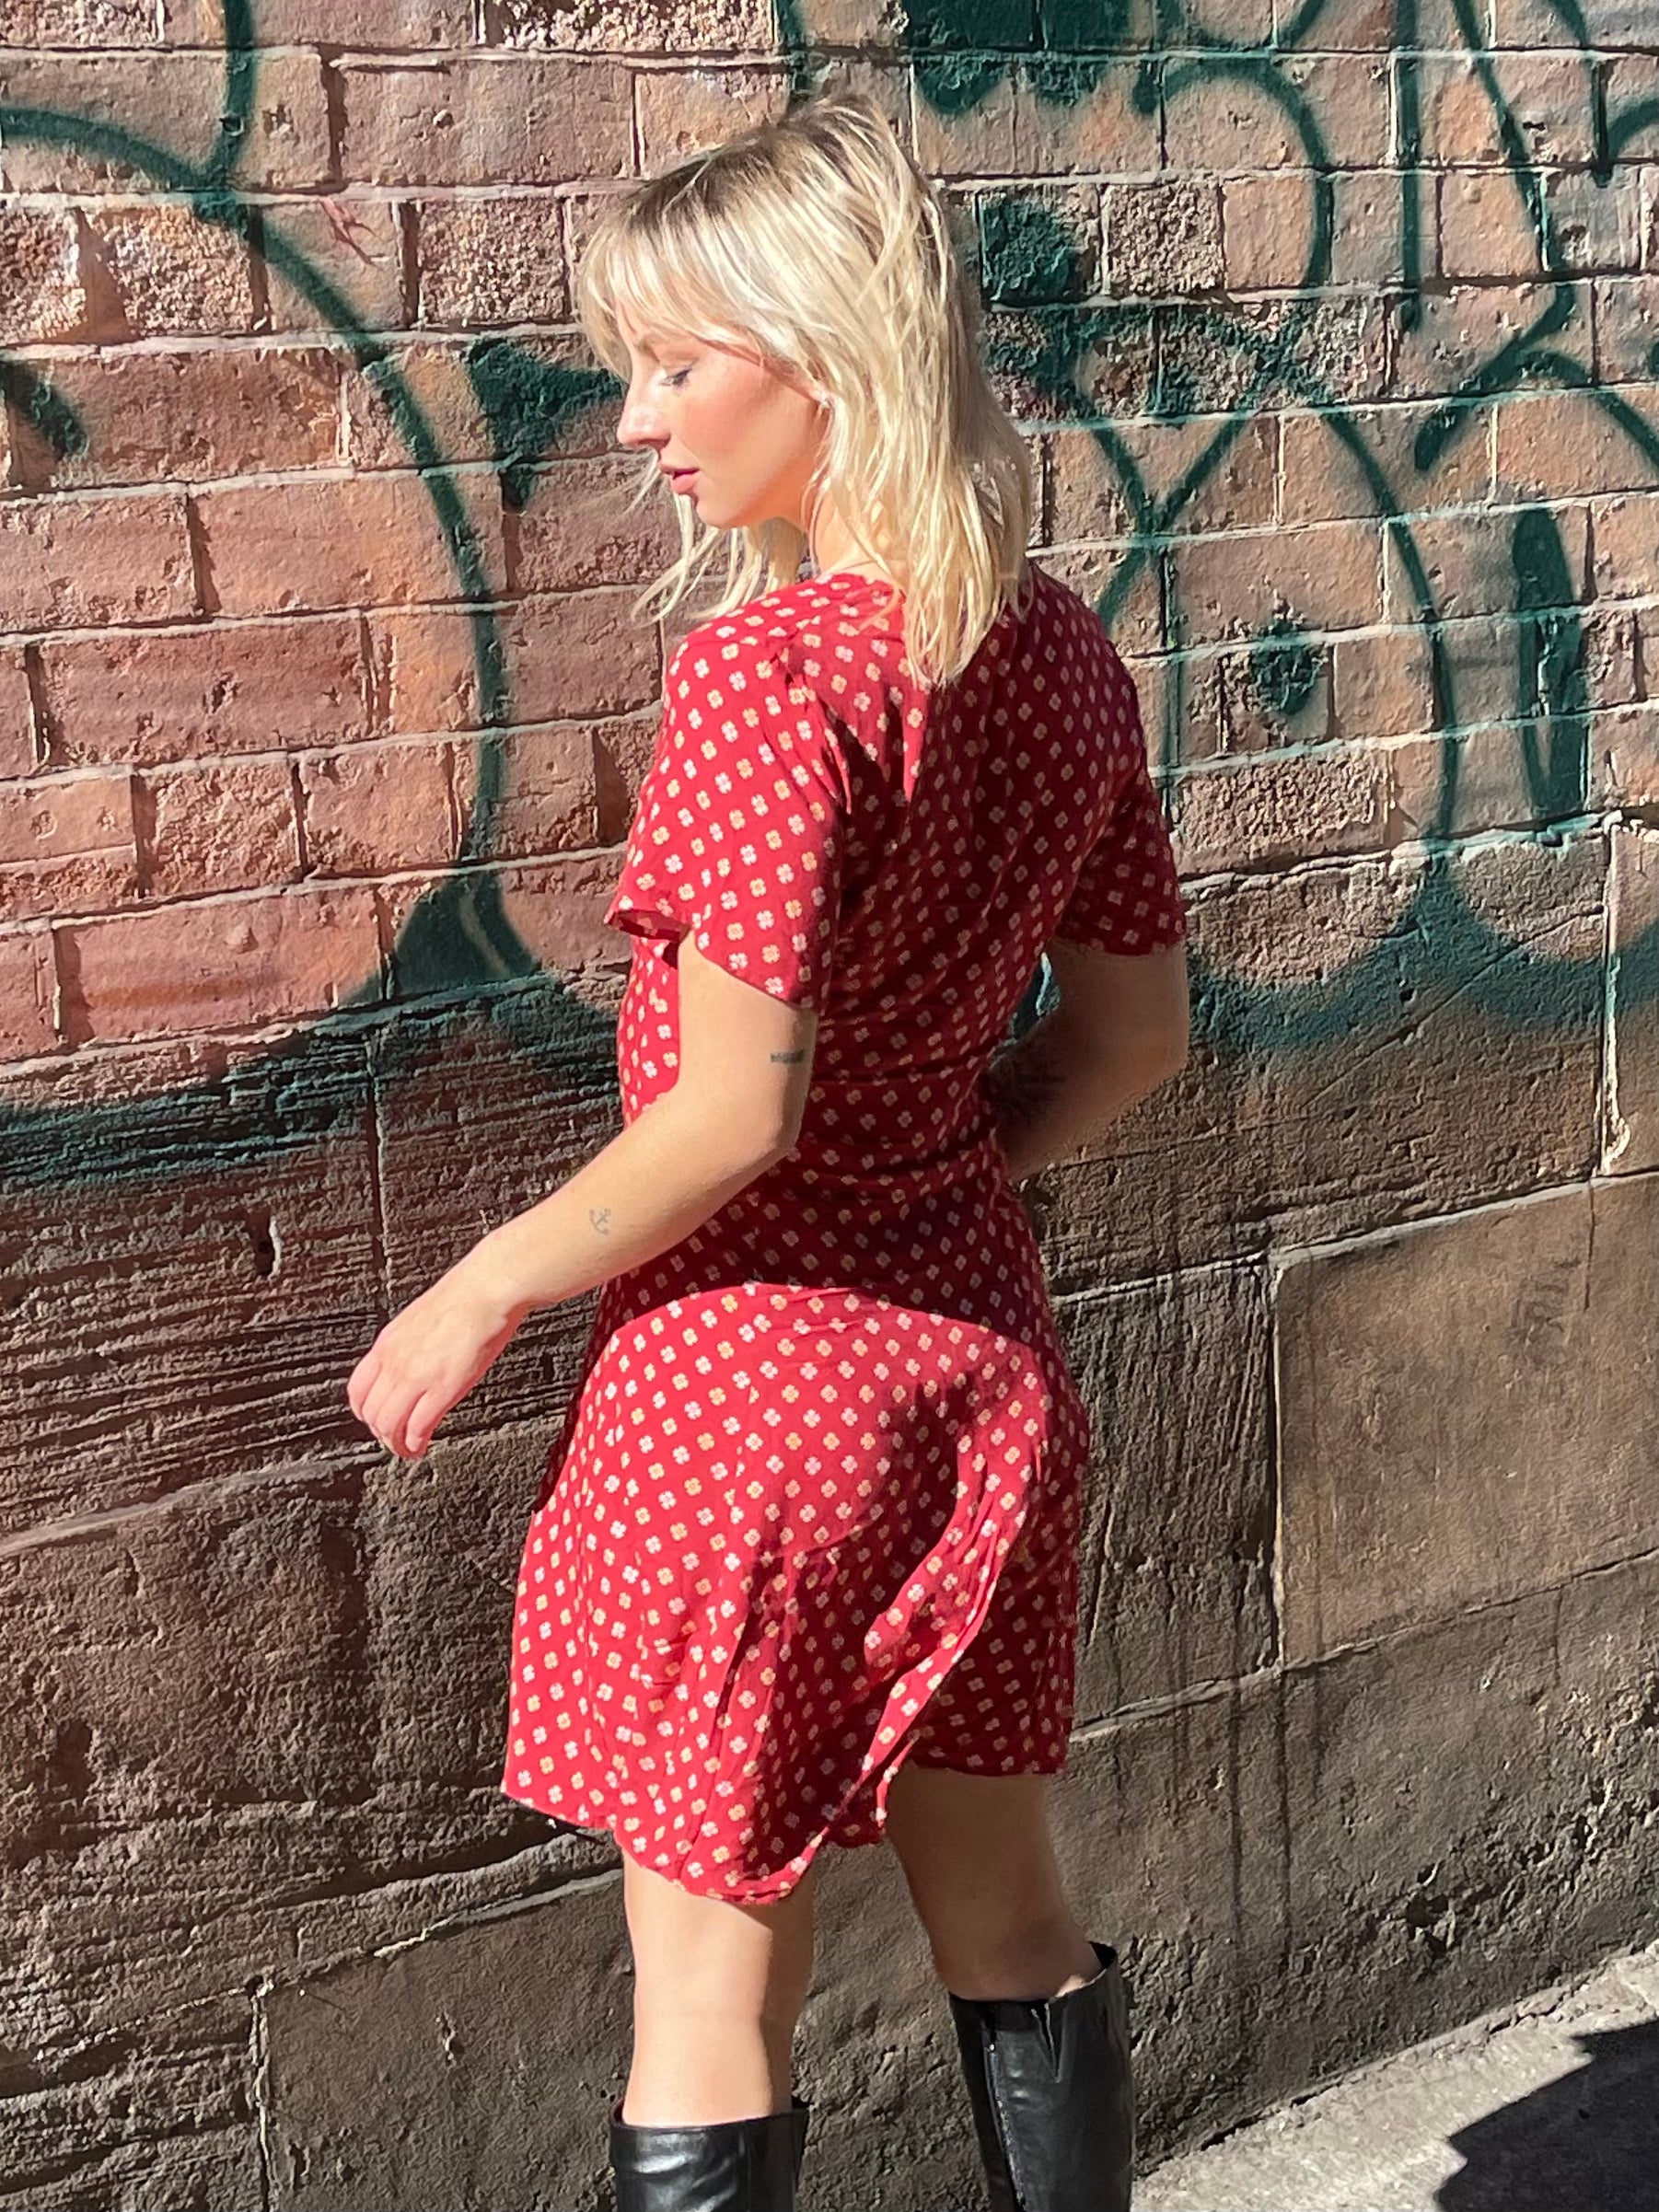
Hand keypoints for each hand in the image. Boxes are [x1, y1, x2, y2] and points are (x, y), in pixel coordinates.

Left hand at [346, 1250, 527, 1459]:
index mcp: (387, 1344)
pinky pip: (418, 1428)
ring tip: (408, 1449)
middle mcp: (395, 1362)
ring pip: (389, 1425)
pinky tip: (422, 1445)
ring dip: (397, 1444)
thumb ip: (407, 1346)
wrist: (487, 1290)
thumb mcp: (418, 1321)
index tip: (376, 1420)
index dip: (365, 1413)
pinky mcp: (442, 1388)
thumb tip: (408, 1362)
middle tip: (395, 1441)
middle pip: (371, 1414)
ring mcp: (416, 1376)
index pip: (357, 1391)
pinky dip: (416, 1444)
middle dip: (382, 1434)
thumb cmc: (464, 1298)